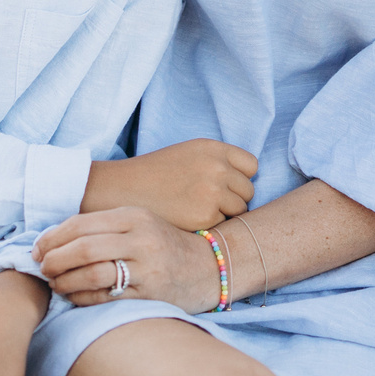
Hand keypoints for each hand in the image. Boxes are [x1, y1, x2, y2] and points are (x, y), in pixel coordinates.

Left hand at [36, 208, 220, 309]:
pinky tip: (72, 296)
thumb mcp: (139, 223)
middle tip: (41, 267)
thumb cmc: (163, 245)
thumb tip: (54, 238)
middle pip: (83, 248)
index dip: (52, 237)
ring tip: (54, 283)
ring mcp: (147, 269)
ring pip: (92, 274)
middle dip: (54, 260)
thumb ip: (102, 226)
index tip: (37, 248)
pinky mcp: (149, 295)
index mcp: (135, 216)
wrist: (208, 267)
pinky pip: (105, 298)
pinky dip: (80, 298)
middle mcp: (142, 239)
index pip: (81, 223)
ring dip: (64, 281)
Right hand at [85, 138, 256, 230]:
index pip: (251, 166)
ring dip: (224, 215)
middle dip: (233, 199)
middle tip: (208, 204)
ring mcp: (213, 192)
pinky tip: (189, 220)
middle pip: (248, 191)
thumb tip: (246, 182)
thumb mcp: (189, 154)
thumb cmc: (156, 174)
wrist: (123, 190)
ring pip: (239, 211)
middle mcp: (217, 167)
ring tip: (197, 212)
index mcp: (214, 148)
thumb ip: (219, 162)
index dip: (240, 178)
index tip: (226, 186)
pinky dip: (210, 227)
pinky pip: (223, 225)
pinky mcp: (206, 216)